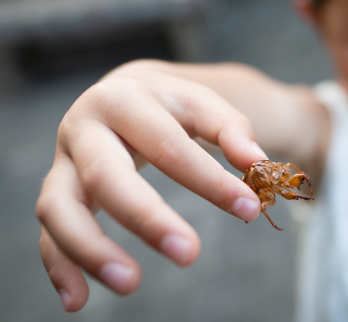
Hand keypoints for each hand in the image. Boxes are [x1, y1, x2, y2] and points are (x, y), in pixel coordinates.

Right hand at [35, 63, 266, 310]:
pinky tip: (79, 300)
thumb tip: (256, 162)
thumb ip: (230, 128)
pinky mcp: (56, 191)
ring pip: (60, 207)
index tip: (248, 208)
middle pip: (106, 175)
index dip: (209, 179)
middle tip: (189, 253)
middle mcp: (83, 127)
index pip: (168, 145)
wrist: (124, 92)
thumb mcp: (201, 103)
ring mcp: (63, 162)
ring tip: (130, 284)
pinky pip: (47, 233)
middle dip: (147, 217)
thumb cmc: (170, 105)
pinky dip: (59, 266)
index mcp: (124, 98)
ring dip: (91, 248)